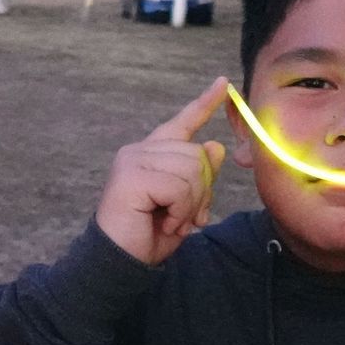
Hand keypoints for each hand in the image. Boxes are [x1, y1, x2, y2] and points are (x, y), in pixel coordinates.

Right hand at [94, 77, 228, 265]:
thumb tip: (215, 146)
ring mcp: (133, 160)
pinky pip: (179, 187)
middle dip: (201, 192)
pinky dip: (180, 211)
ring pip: (192, 170)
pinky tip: (165, 223)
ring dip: (190, 205)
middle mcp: (139, 150)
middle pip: (198, 155)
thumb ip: (198, 176)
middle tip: (185, 218)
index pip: (182, 123)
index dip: (204, 104)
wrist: (120, 261)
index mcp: (152, 154)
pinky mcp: (131, 176)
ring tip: (172, 222)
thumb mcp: (184, 205)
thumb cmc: (149, 235)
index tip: (223, 83)